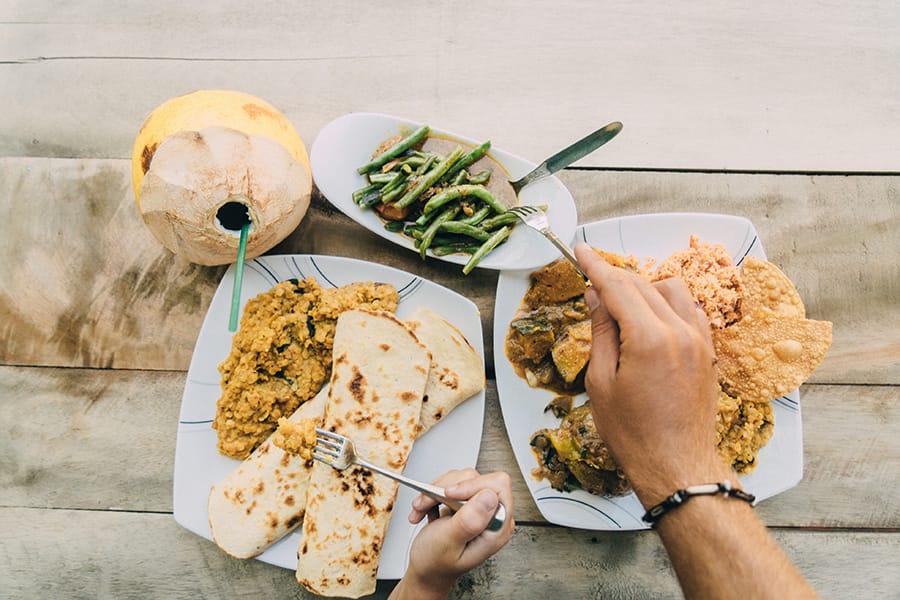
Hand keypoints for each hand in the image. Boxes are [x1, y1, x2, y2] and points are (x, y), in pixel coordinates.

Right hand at [391, 469, 513, 598]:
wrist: (426, 570)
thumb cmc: (436, 564)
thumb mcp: (448, 544)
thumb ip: (469, 522)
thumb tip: (490, 497)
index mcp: (496, 528)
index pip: (497, 486)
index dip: (471, 486)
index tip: (449, 494)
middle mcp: (492, 517)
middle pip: (476, 479)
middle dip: (446, 488)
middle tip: (428, 502)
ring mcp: (480, 509)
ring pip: (461, 479)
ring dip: (435, 491)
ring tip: (423, 508)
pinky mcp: (468, 503)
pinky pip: (452, 483)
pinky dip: (433, 493)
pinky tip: (426, 509)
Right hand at [574, 243, 731, 507]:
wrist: (678, 465)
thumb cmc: (633, 433)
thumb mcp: (602, 382)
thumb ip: (602, 332)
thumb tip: (596, 297)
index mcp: (649, 338)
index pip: (617, 287)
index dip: (595, 266)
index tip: (580, 251)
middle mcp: (679, 330)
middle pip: (643, 284)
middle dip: (615, 277)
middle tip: (591, 278)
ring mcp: (700, 339)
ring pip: (671, 290)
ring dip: (644, 288)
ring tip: (621, 305)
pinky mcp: (709, 351)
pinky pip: (690, 310)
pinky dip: (668, 303)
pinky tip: (652, 317)